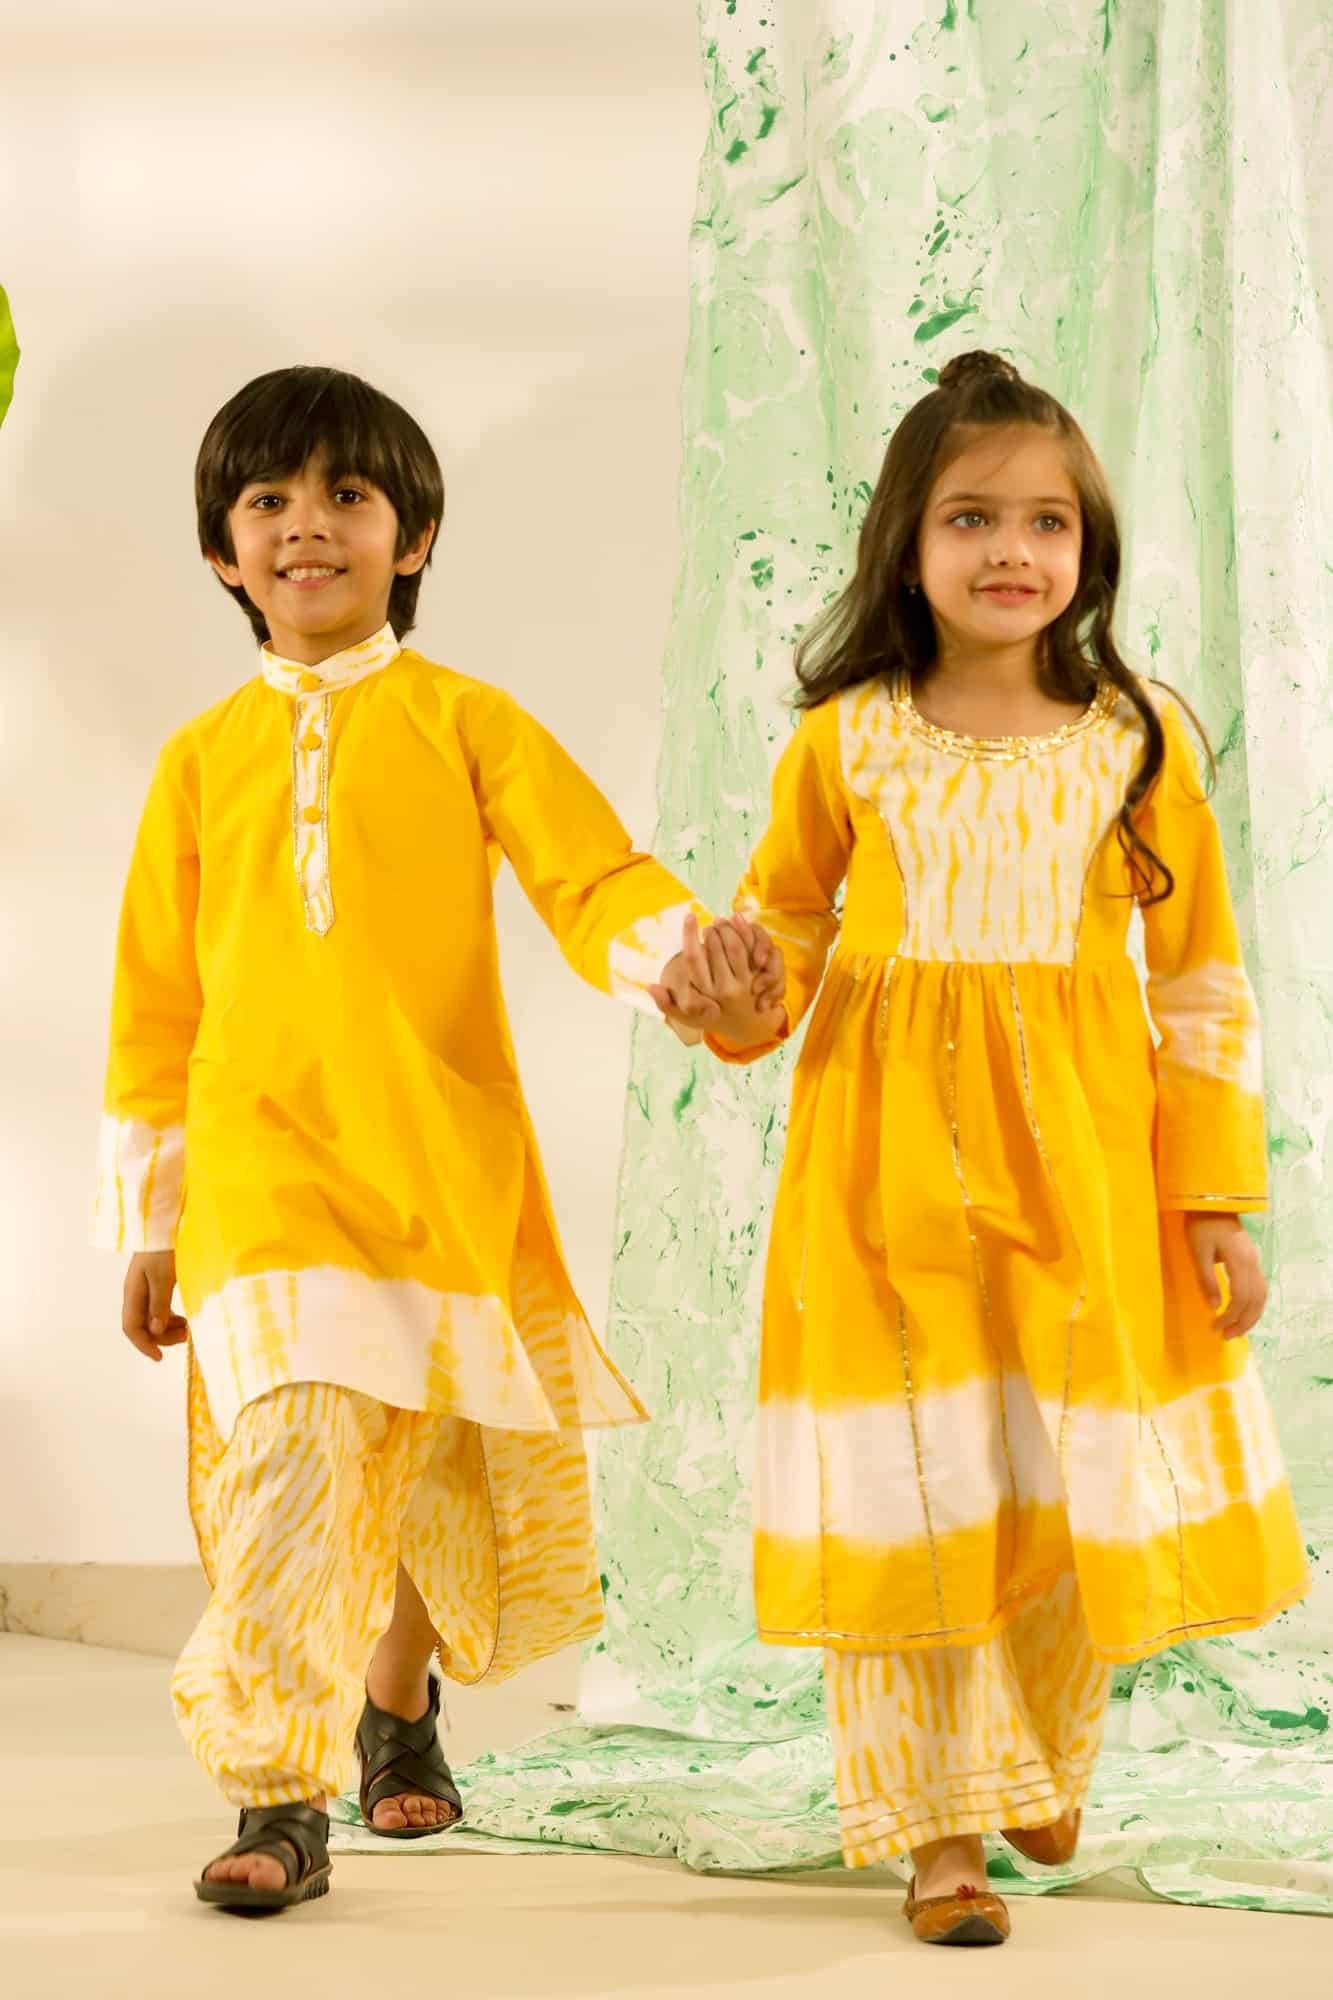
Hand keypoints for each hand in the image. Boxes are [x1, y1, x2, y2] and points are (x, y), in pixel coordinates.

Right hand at [122, 1250, 189, 1362]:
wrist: (163, 1226)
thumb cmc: (162, 1249)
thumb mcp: (163, 1277)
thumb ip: (159, 1303)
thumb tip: (155, 1330)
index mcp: (133, 1293)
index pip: (131, 1327)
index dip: (143, 1345)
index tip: (159, 1357)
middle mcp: (136, 1295)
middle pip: (143, 1327)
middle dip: (161, 1337)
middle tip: (185, 1337)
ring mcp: (145, 1291)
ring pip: (152, 1320)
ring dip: (168, 1328)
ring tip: (188, 1329)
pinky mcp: (156, 1286)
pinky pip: (159, 1310)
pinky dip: (171, 1318)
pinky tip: (184, 1319)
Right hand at [648, 913, 786, 1045]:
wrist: (748, 1027)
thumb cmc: (712, 1018)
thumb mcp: (687, 1017)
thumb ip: (667, 1003)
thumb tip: (650, 986)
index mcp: (705, 993)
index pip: (693, 959)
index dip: (689, 935)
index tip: (689, 916)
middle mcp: (725, 988)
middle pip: (717, 947)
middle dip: (711, 929)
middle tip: (708, 923)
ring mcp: (745, 982)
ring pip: (736, 945)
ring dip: (727, 928)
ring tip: (721, 923)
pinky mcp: (761, 977)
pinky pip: (753, 948)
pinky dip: (746, 933)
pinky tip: (738, 924)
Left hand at [1185, 1214, 1266, 1337]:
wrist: (1212, 1203)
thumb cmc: (1201, 1225)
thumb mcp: (1198, 1252)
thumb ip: (1207, 1279)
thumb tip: (1214, 1306)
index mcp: (1241, 1261)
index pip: (1241, 1297)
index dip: (1231, 1316)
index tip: (1216, 1327)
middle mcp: (1253, 1263)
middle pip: (1256, 1300)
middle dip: (1244, 1322)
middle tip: (1228, 1337)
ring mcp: (1255, 1261)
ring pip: (1262, 1295)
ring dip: (1251, 1315)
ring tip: (1237, 1330)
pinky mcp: (1252, 1260)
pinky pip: (1259, 1288)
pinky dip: (1254, 1304)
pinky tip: (1244, 1312)